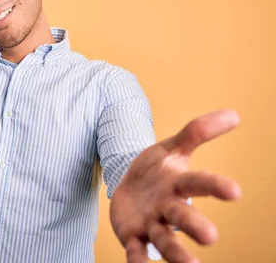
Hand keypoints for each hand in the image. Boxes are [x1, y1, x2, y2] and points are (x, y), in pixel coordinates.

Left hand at [110, 109, 241, 262]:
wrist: (128, 187)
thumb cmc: (155, 170)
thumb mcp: (170, 148)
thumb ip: (196, 132)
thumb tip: (234, 114)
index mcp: (178, 184)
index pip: (199, 183)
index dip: (215, 186)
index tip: (235, 191)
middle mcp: (168, 208)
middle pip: (183, 215)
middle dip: (195, 225)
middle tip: (210, 237)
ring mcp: (151, 224)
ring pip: (165, 239)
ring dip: (176, 253)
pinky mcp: (133, 237)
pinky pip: (137, 252)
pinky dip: (139, 261)